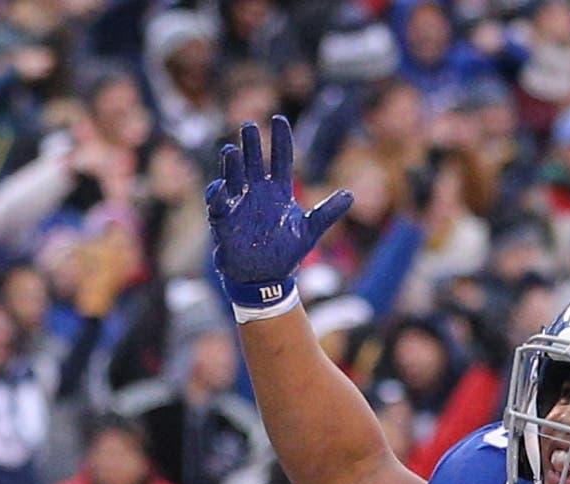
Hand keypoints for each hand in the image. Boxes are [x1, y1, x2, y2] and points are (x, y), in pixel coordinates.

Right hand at [204, 115, 350, 319]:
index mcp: (278, 192)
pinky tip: (221, 188)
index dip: (280, 140)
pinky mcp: (224, 221)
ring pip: (233, 178)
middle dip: (250, 144)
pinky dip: (218, 196)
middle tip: (248, 125)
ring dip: (231, 165)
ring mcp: (239, 205)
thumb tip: (351, 195)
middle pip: (253, 162)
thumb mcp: (310, 232)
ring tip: (231, 150)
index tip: (279, 119)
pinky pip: (218, 204)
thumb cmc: (285, 253)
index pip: (280, 159)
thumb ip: (327, 212)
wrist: (265, 279)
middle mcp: (257, 193)